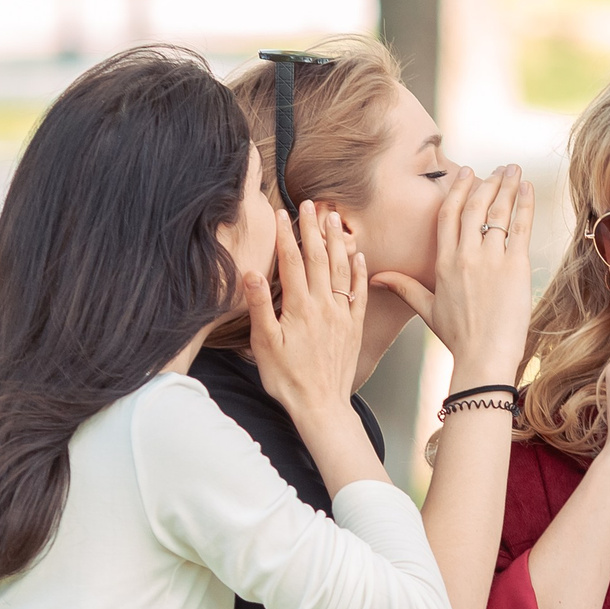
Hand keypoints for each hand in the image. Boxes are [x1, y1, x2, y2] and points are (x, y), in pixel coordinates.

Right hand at [246, 202, 367, 427]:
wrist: (321, 406)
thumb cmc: (287, 378)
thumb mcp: (264, 344)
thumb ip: (259, 306)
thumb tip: (250, 273)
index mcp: (299, 307)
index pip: (291, 261)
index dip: (285, 234)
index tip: (281, 212)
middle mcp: (323, 305)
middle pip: (318, 257)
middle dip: (313, 228)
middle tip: (310, 203)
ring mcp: (341, 314)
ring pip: (340, 268)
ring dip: (336, 241)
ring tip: (334, 217)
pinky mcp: (353, 326)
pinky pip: (358, 292)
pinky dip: (358, 270)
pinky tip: (357, 254)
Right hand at [371, 165, 534, 385]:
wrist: (483, 357)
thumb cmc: (458, 338)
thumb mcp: (427, 310)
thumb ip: (405, 287)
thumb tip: (377, 276)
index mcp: (444, 263)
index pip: (448, 215)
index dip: (458, 190)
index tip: (467, 173)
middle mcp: (465, 256)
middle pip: (474, 207)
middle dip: (487, 182)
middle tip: (500, 168)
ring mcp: (490, 260)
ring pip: (497, 212)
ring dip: (508, 187)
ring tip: (515, 170)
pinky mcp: (514, 267)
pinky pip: (520, 227)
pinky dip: (525, 205)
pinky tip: (529, 189)